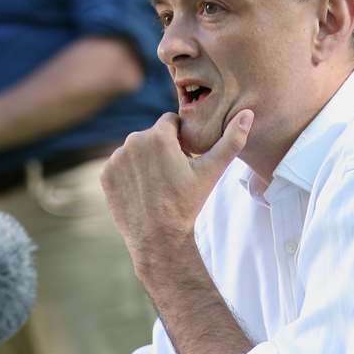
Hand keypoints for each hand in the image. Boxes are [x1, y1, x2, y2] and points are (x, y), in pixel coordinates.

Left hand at [100, 108, 253, 267]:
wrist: (158, 240)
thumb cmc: (187, 205)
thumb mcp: (212, 172)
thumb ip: (231, 140)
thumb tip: (248, 113)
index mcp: (158, 136)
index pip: (170, 122)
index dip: (180, 140)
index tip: (184, 160)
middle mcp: (132, 142)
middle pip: (152, 137)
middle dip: (162, 150)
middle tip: (172, 176)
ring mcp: (116, 159)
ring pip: (135, 151)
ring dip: (145, 161)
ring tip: (157, 186)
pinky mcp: (106, 175)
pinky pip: (120, 166)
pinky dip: (130, 175)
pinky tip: (142, 191)